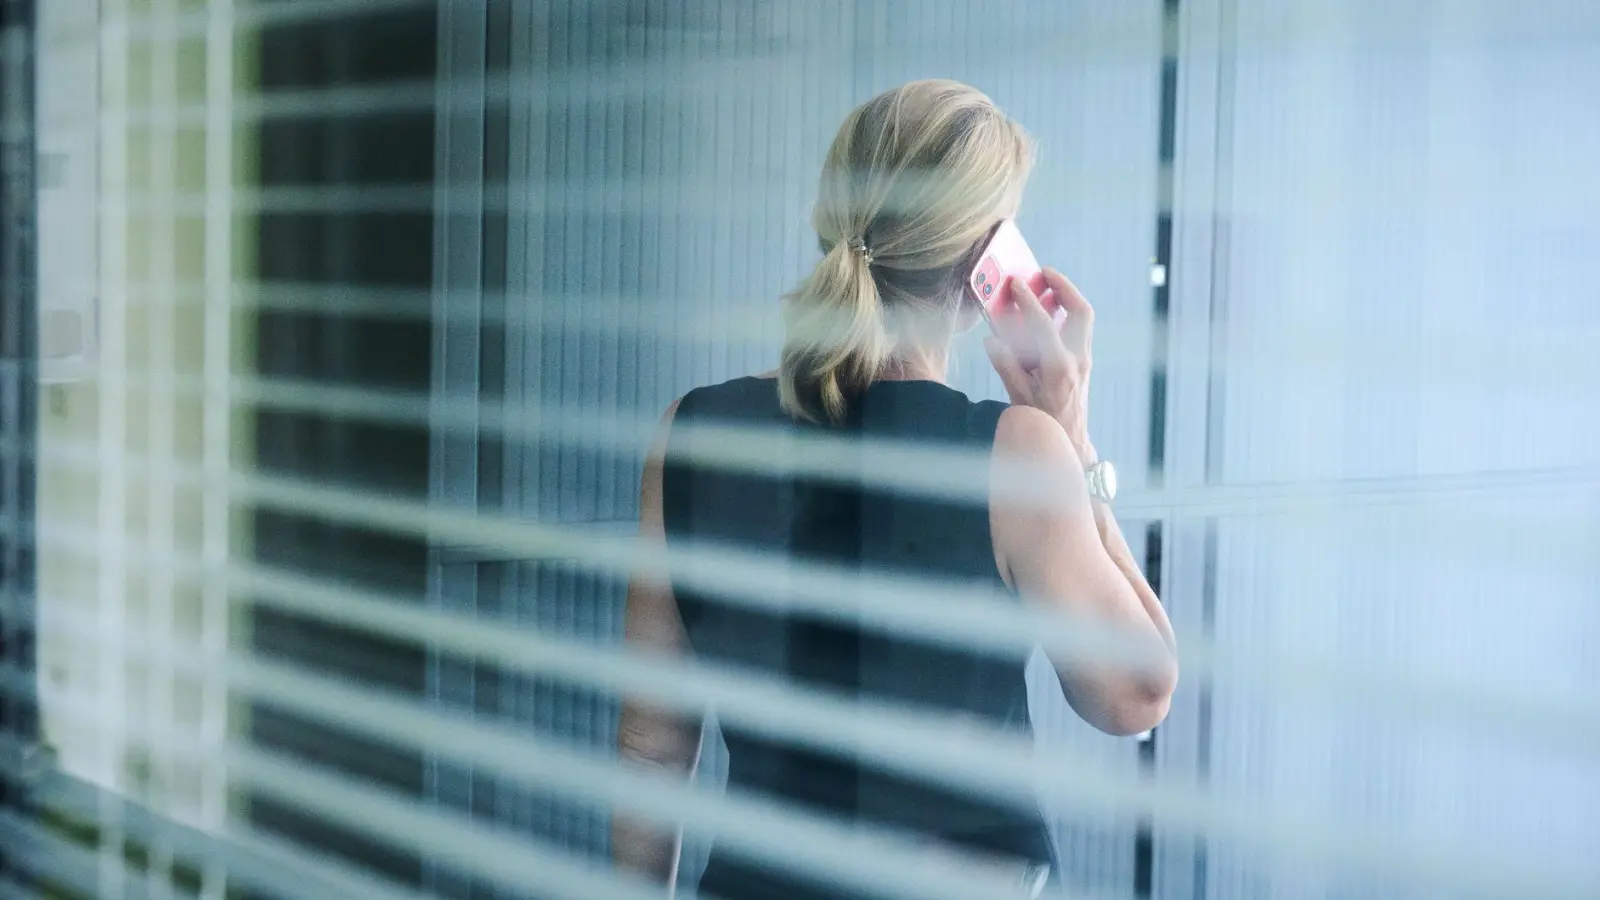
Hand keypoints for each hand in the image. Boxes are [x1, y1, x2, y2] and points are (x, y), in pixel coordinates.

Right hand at [983, 267, 1095, 462]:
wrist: (1069, 441)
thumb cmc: (1042, 421)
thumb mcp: (1017, 396)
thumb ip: (1005, 364)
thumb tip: (992, 339)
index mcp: (1058, 367)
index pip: (1043, 324)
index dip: (1028, 301)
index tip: (1016, 284)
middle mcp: (1077, 359)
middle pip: (1080, 311)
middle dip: (1064, 287)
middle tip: (1044, 273)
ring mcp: (1085, 359)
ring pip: (1084, 318)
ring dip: (1068, 298)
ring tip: (1047, 286)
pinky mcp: (1084, 361)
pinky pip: (1079, 328)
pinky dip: (1066, 314)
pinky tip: (1049, 311)